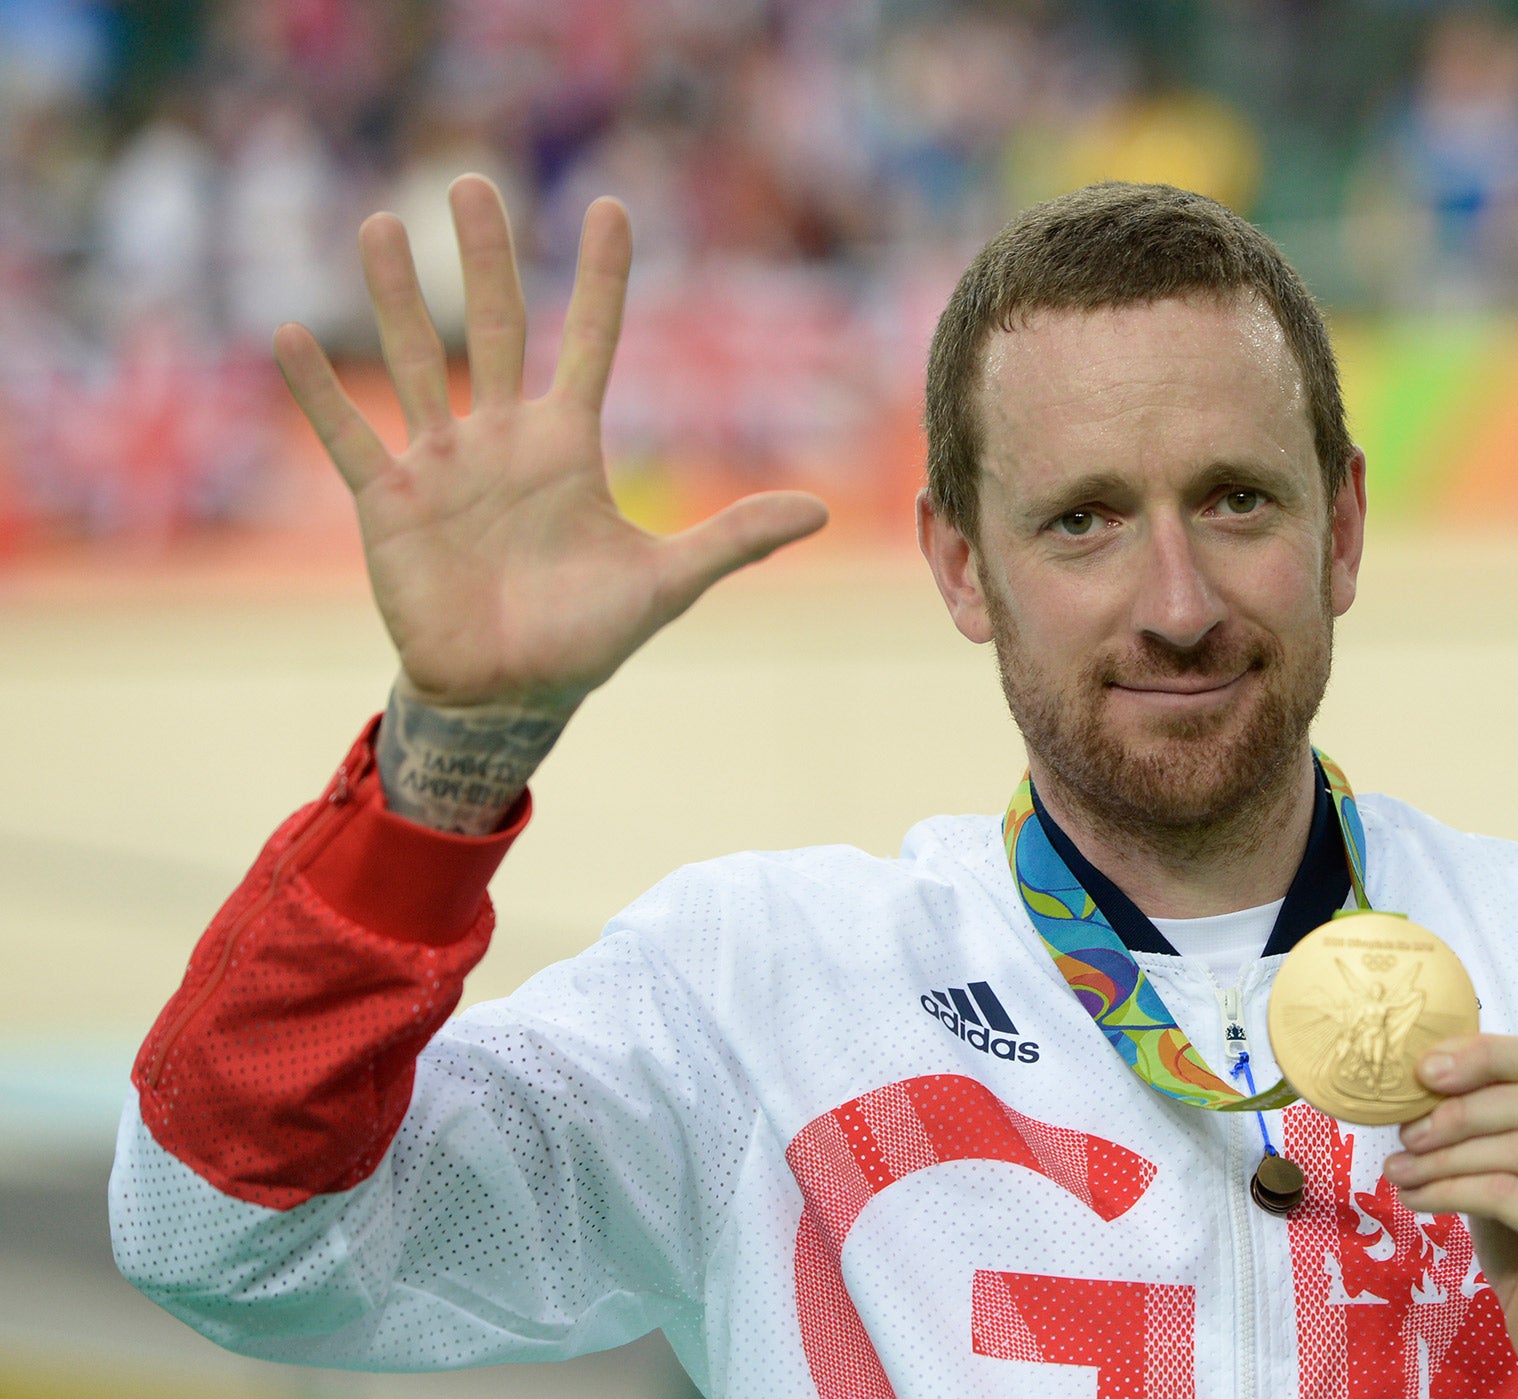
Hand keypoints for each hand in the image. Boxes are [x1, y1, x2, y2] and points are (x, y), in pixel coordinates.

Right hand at [273, 175, 827, 718]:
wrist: (510, 694)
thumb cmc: (586, 637)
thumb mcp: (666, 582)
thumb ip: (734, 539)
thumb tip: (824, 512)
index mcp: (567, 446)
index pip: (588, 342)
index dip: (600, 281)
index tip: (611, 209)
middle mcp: (501, 439)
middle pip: (493, 328)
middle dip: (484, 259)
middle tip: (471, 181)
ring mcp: (440, 465)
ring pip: (416, 363)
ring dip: (394, 298)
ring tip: (383, 226)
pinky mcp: (387, 504)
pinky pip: (348, 436)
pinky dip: (319, 394)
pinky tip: (289, 335)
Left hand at [1383, 1035, 1517, 1398]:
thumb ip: (1497, 1119)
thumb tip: (1425, 1072)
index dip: (1482, 1055)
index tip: (1422, 1068)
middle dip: (1458, 1108)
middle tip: (1405, 1128)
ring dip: (1445, 1154)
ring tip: (1400, 1168)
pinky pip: (1506, 1192)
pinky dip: (1450, 1189)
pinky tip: (1417, 1198)